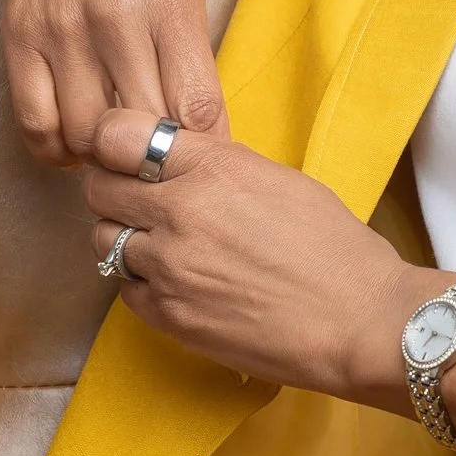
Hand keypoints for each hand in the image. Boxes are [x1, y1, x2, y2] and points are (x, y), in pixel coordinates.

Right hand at [0, 0, 227, 164]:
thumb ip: (190, 44)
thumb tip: (198, 122)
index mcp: (170, 2)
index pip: (196, 110)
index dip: (208, 148)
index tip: (212, 161)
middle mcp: (113, 20)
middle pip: (143, 134)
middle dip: (162, 161)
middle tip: (168, 168)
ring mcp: (60, 30)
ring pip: (86, 139)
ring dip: (107, 158)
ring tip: (123, 154)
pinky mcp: (18, 34)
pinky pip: (34, 122)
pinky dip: (57, 147)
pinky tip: (76, 142)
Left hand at [82, 109, 436, 407]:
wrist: (357, 319)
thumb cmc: (333, 245)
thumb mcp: (277, 178)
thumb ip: (217, 166)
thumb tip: (177, 161)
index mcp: (211, 166)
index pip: (115, 135)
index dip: (112, 142)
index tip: (120, 151)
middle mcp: (179, 211)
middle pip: (98, 189)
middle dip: (113, 189)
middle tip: (136, 199)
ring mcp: (169, 268)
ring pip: (104, 241)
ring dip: (124, 238)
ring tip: (160, 245)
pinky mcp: (169, 316)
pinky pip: (126, 289)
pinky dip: (142, 283)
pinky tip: (177, 282)